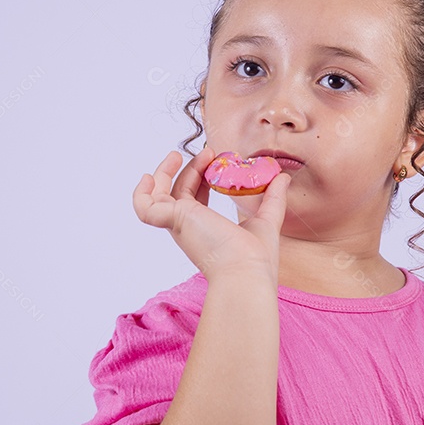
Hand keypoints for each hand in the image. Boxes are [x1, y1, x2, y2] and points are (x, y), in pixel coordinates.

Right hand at [132, 146, 291, 281]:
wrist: (246, 273)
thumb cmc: (255, 258)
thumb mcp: (267, 220)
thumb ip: (273, 199)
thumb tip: (282, 177)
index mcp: (206, 229)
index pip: (196, 198)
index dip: (201, 176)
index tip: (215, 158)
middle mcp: (189, 227)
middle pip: (177, 192)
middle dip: (188, 169)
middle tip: (208, 151)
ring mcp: (179, 223)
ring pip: (159, 195)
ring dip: (165, 172)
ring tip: (179, 154)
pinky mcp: (173, 219)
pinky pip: (144, 206)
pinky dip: (141, 192)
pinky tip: (149, 176)